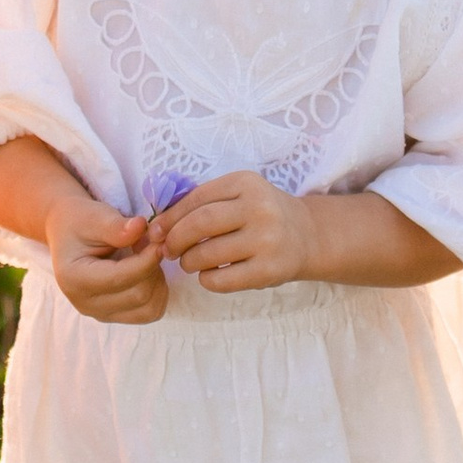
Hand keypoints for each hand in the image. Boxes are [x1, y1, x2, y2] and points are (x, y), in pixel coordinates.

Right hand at [45, 193, 168, 324]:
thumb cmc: (80, 222)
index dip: (147, 259)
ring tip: (148, 258)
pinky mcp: (114, 316)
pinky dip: (157, 292)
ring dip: (158, 281)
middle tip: (151, 244)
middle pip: (139, 295)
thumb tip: (141, 227)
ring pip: (149, 309)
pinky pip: (149, 313)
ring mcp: (100, 314)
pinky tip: (148, 272)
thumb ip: (116, 225)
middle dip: (153, 268)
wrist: (68, 234)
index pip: (121, 277)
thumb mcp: (93, 217)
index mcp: (74, 279)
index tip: (159, 240)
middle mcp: (85, 304)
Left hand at [154, 170, 316, 294]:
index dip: (170, 218)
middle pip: (200, 224)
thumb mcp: (239, 195)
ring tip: (189, 262)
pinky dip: (206, 279)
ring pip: (207, 254)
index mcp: (246, 183)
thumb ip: (203, 203)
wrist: (307, 236)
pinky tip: (208, 275)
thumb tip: (158, 227)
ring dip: (189, 262)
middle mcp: (259, 209)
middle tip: (168, 250)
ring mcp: (266, 241)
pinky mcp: (268, 271)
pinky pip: (222, 280)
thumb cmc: (261, 215)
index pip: (196, 199)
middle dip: (175, 240)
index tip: (156, 232)